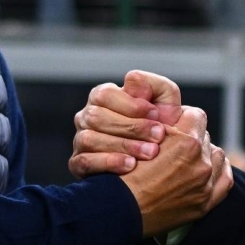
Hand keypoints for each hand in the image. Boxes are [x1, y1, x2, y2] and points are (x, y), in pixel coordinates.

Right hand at [71, 71, 187, 177]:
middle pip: (96, 117)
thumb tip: (132, 79)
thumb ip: (154, 86)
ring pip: (89, 139)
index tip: (156, 114)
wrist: (162, 160)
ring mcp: (80, 141)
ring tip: (149, 153)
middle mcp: (87, 117)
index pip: (105, 95)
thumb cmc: (160, 126)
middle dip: (131, 127)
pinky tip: (130, 165)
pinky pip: (85, 162)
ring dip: (123, 145)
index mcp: (103, 97)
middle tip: (158, 136)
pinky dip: (109, 162)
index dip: (131, 105)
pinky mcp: (78, 164)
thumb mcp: (165, 102)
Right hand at [118, 109, 228, 236]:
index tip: (173, 123)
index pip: (196, 115)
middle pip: (204, 136)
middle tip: (174, 145)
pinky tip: (208, 169)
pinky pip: (225, 179)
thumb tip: (171, 114)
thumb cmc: (123, 176)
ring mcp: (206, 184)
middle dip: (190, 137)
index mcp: (187, 143)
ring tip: (186, 159)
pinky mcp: (205, 203)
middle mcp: (201, 163)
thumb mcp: (139, 140)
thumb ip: (161, 125)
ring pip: (216, 155)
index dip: (183, 116)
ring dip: (204, 153)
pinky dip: (218, 171)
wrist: (120, 212)